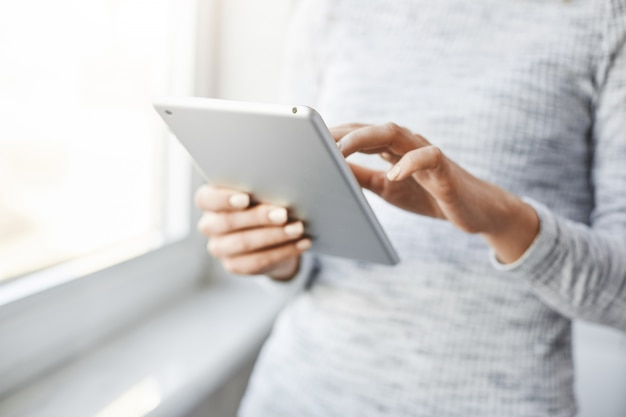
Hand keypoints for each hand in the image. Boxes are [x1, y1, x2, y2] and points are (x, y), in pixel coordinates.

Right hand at [194, 185, 310, 279]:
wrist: (269, 236)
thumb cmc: (262, 203)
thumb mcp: (259, 192)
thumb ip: (261, 189)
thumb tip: (282, 186)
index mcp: (209, 201)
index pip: (206, 199)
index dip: (223, 199)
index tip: (245, 198)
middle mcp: (209, 225)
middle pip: (228, 221)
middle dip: (258, 217)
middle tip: (283, 214)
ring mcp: (220, 248)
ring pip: (245, 243)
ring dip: (275, 235)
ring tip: (298, 228)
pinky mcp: (234, 266)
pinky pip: (259, 261)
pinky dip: (284, 251)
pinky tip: (302, 242)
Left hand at [332, 123, 538, 263]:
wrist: (472, 211)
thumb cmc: (427, 195)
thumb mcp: (386, 187)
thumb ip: (361, 177)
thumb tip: (328, 171)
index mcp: (391, 148)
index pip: (359, 133)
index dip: (334, 135)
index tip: (306, 140)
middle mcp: (407, 144)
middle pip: (371, 128)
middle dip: (343, 132)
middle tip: (316, 141)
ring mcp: (426, 153)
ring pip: (395, 134)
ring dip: (366, 139)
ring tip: (342, 150)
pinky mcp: (445, 169)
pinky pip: (428, 157)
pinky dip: (409, 163)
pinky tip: (392, 174)